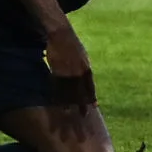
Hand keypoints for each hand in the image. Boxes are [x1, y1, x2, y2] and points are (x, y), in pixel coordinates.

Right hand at [43, 24, 95, 139]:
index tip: (94, 108)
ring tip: (68, 116)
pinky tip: (57, 104)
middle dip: (82, 108)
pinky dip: (58, 97)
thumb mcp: (82, 55)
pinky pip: (58, 87)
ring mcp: (68, 73)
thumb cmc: (70, 43)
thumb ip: (84, 66)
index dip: (91, 98)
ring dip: (68, 107)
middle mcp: (79, 73)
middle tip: (83, 118)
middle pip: (81, 94)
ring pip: (69, 94)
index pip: (90, 88)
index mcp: (86, 69)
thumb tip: (86, 74)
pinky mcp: (57, 71)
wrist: (60, 33)